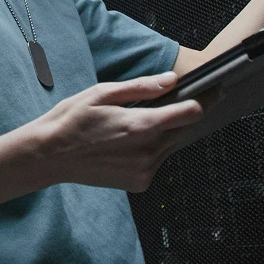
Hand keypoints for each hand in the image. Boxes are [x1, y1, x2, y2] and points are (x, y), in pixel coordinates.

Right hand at [25, 72, 205, 192]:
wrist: (49, 156)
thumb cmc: (71, 121)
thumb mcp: (102, 92)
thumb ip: (141, 87)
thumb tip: (172, 80)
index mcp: (140, 126)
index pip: (190, 113)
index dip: (204, 99)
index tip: (213, 89)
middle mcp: (147, 153)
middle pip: (184, 130)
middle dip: (186, 114)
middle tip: (184, 99)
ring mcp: (144, 171)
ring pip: (172, 146)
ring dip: (168, 132)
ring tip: (149, 118)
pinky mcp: (139, 183)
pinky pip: (159, 161)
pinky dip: (155, 149)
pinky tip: (135, 140)